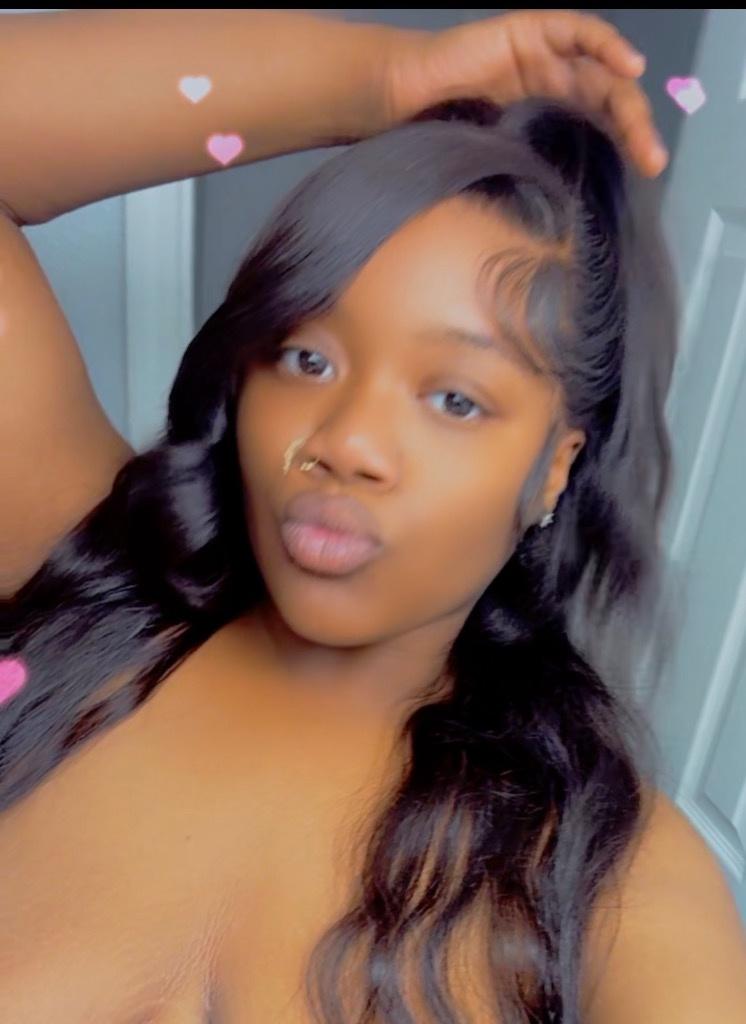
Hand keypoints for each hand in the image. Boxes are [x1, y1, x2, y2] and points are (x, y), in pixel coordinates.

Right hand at [384, 10, 668, 178]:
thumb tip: (551, 231)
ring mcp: (540, 53)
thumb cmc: (432, 136)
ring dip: (628, 99)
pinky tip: (628, 67)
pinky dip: (606, 45)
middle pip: (607, 98)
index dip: (625, 142)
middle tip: (653, 162)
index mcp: (543, 109)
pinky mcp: (527, 30)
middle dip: (635, 129)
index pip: (597, 122)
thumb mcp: (489, 164)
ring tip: (644, 132)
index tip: (645, 175)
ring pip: (600, 69)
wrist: (395, 100)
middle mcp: (549, 79)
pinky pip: (577, 31)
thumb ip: (521, 178)